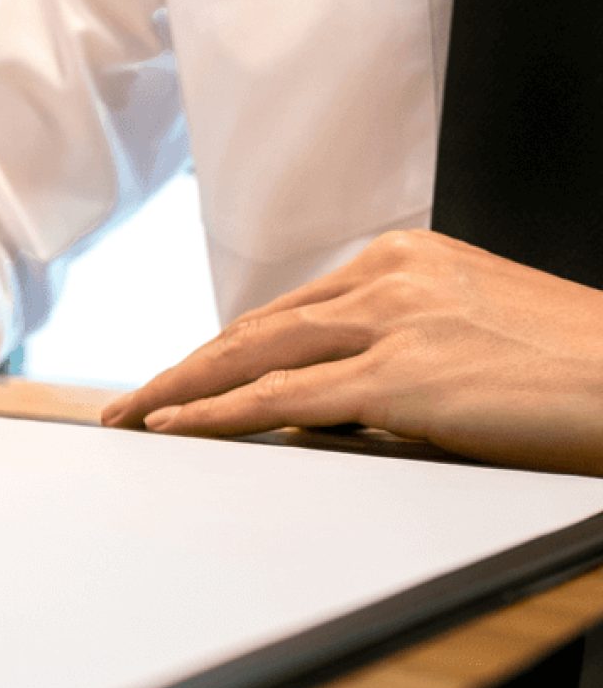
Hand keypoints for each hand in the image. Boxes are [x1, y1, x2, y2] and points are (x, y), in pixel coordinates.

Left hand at [100, 230, 602, 473]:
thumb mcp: (475, 332)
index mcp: (406, 259)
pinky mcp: (402, 374)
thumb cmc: (576, 367)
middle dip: (184, 368)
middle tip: (130, 400)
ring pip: (255, 355)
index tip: (181, 373)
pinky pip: (283, 397)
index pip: (288, 310)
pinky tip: (175, 427)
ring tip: (131, 416)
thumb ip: (404, 344)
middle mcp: (391, 278)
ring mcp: (394, 322)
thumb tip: (339, 389)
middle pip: (257, 327)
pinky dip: (217, 414)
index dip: (224, 348)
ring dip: (180, 389)